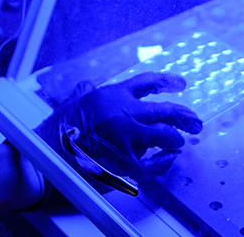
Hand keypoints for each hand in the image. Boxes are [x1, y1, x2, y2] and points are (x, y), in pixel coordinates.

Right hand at [37, 72, 202, 183]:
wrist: (48, 154)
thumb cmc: (59, 129)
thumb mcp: (73, 100)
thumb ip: (86, 91)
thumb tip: (87, 85)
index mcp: (112, 95)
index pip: (147, 82)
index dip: (167, 81)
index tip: (180, 84)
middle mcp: (124, 113)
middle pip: (164, 110)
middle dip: (184, 116)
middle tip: (194, 122)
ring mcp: (127, 139)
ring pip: (163, 136)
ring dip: (175, 138)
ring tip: (181, 140)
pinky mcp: (126, 163)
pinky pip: (155, 163)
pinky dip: (164, 161)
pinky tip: (169, 158)